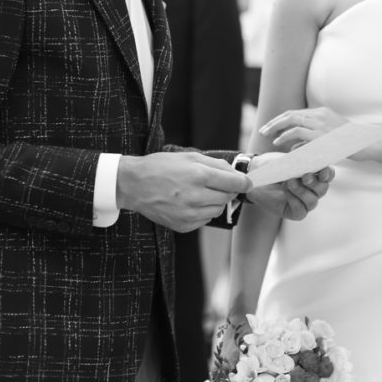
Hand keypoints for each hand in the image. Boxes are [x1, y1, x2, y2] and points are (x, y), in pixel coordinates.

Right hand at [116, 151, 250, 232]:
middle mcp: (195, 196)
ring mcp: (188, 214)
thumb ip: (216, 164)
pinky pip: (204, 220)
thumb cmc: (161, 166)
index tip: (246, 182)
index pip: (234, 183)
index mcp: (198, 175)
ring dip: (216, 201)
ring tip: (201, 192)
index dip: (243, 182)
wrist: (134, 184)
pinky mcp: (183, 226)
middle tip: (218, 184)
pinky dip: (203, 212)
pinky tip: (191, 203)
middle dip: (228, 190)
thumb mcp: (189, 156)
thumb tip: (238, 175)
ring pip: (218, 210)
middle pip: (228, 197)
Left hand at [247, 159, 333, 220]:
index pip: (328, 175)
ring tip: (289, 182)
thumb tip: (310, 157)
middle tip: (304, 177)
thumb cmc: (273, 165)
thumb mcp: (286, 158)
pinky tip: (286, 191)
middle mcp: (313, 189)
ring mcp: (305, 202)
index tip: (322, 171)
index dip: (328, 173)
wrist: (254, 175)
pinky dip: (294, 200)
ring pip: (312, 200)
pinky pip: (301, 210)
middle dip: (315, 183)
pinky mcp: (295, 212)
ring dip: (302, 191)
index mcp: (315, 174)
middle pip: (323, 189)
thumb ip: (300, 160)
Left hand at [259, 106, 348, 150]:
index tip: (269, 127)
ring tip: (267, 136)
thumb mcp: (328, 138)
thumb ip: (310, 140)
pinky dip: (286, 136)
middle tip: (262, 130)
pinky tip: (278, 142)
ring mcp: (320, 123)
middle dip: (274, 122)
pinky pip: (298, 133)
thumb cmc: (349, 144)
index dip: (280, 120)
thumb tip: (293, 146)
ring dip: (276, 127)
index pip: (295, 113)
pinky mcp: (321, 134)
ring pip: (292, 120)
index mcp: (321, 112)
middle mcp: (319, 115)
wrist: (367, 143)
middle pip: (290, 114)